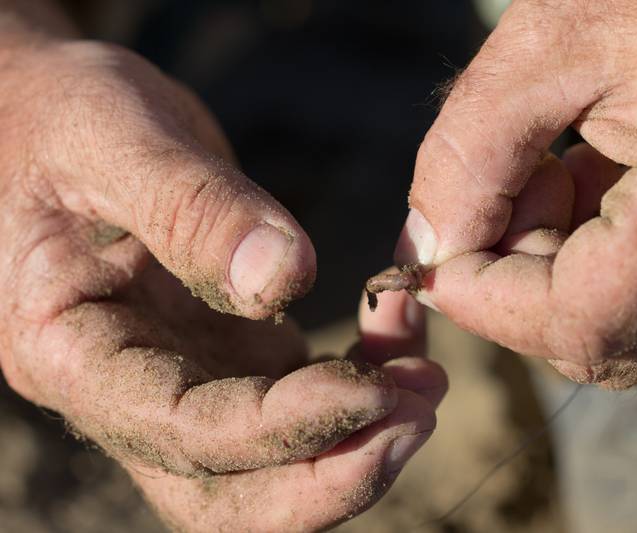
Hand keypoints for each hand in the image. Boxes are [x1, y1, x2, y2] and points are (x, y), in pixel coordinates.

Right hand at [0, 37, 443, 529]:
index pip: (187, 432)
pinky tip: (398, 334)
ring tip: (426, 381)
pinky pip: (300, 398)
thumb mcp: (111, 138)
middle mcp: (129, 389)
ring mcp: (185, 376)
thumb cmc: (58, 116)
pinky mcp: (229, 352)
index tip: (376, 390)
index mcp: (75, 354)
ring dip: (357, 438)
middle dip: (330, 474)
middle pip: (232, 492)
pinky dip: (359, 381)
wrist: (53, 115)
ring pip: (273, 463)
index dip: (287, 428)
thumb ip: (191, 208)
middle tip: (416, 417)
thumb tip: (283, 279)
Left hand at [395, 0, 636, 387]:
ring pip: (616, 332)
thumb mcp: (540, 48)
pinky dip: (582, 261)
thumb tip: (427, 253)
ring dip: (547, 273)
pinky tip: (581, 179)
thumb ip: (468, 158)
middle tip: (508, 189)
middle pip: (598, 341)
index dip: (486, 303)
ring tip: (552, 171)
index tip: (434, 255)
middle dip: (516, 286)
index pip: (581, 320)